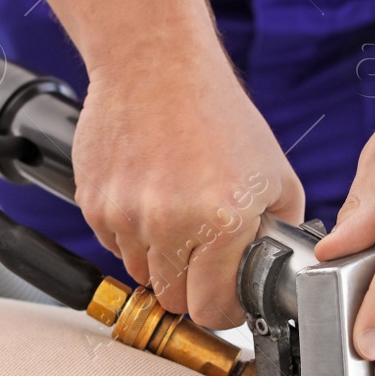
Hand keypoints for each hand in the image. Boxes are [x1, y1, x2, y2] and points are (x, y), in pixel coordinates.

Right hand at [72, 42, 304, 328]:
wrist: (155, 64)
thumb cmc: (216, 112)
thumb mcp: (276, 174)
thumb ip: (281, 231)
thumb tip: (277, 272)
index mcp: (221, 220)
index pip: (211, 309)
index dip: (221, 311)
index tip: (224, 300)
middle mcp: (169, 222)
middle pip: (172, 299)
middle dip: (190, 286)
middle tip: (202, 256)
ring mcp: (125, 214)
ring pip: (139, 273)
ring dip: (159, 257)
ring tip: (176, 213)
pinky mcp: (94, 203)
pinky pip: (113, 244)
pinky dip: (131, 232)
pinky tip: (149, 194)